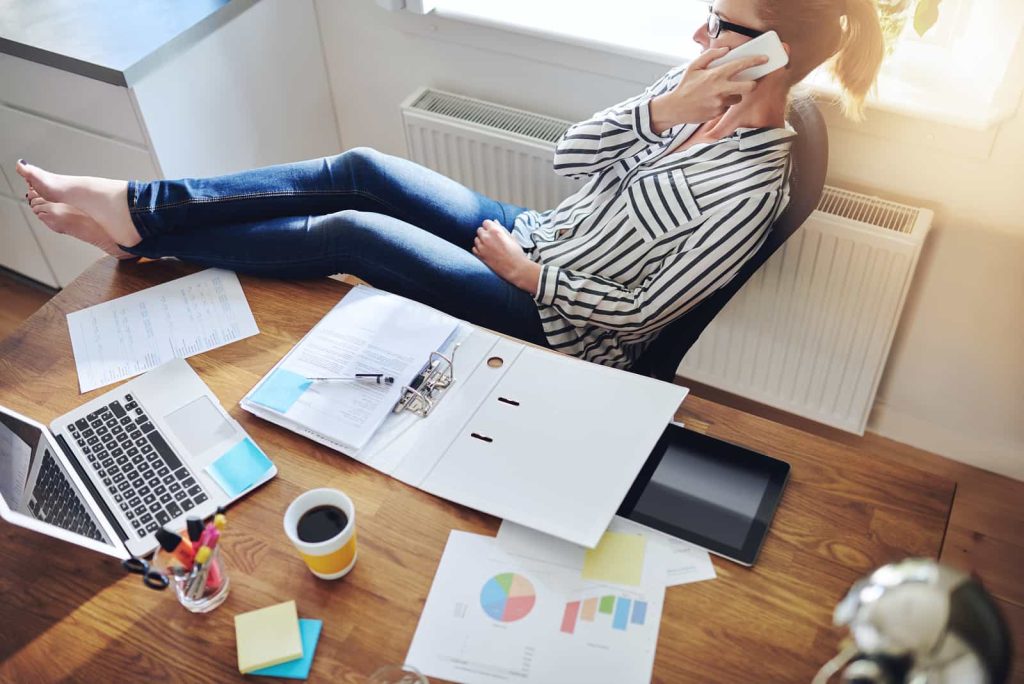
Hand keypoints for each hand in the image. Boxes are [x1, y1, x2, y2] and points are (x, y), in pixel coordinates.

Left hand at [472, 220, 540, 293]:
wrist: (516, 268)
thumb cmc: (516, 253)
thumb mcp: (511, 237)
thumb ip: (501, 228)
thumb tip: (494, 222)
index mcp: (495, 231)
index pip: (485, 222)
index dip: (489, 226)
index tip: (492, 231)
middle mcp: (487, 237)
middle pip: (479, 230)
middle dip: (485, 233)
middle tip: (492, 239)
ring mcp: (482, 247)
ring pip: (476, 239)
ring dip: (481, 241)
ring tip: (490, 247)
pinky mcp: (480, 256)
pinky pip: (474, 248)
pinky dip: (478, 249)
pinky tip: (486, 252)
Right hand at [650, 48, 767, 131]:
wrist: (675, 108)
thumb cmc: (685, 85)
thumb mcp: (694, 66)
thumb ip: (710, 55)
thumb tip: (726, 50)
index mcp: (716, 74)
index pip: (741, 65)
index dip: (755, 61)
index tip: (765, 59)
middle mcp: (720, 89)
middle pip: (749, 86)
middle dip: (753, 84)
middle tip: (750, 82)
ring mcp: (720, 102)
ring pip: (738, 98)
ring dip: (735, 95)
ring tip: (723, 93)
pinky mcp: (718, 113)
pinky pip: (727, 107)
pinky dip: (724, 104)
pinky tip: (713, 102)